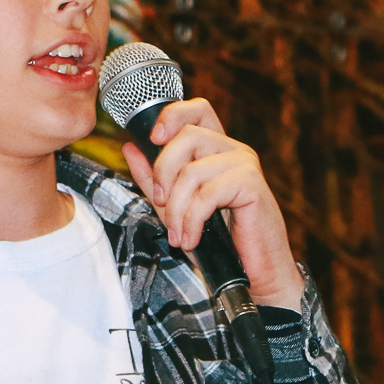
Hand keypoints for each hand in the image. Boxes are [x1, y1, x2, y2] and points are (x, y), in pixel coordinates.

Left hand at [121, 98, 304, 308]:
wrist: (254, 273)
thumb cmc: (218, 243)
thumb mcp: (174, 208)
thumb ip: (153, 179)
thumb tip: (129, 147)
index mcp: (216, 149)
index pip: (197, 110)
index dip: (172, 116)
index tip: (153, 139)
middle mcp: (232, 150)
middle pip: (187, 136)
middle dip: (163, 172)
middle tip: (161, 203)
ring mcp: (244, 165)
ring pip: (192, 170)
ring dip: (176, 209)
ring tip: (178, 235)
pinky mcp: (252, 184)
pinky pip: (207, 194)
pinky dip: (192, 221)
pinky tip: (191, 239)